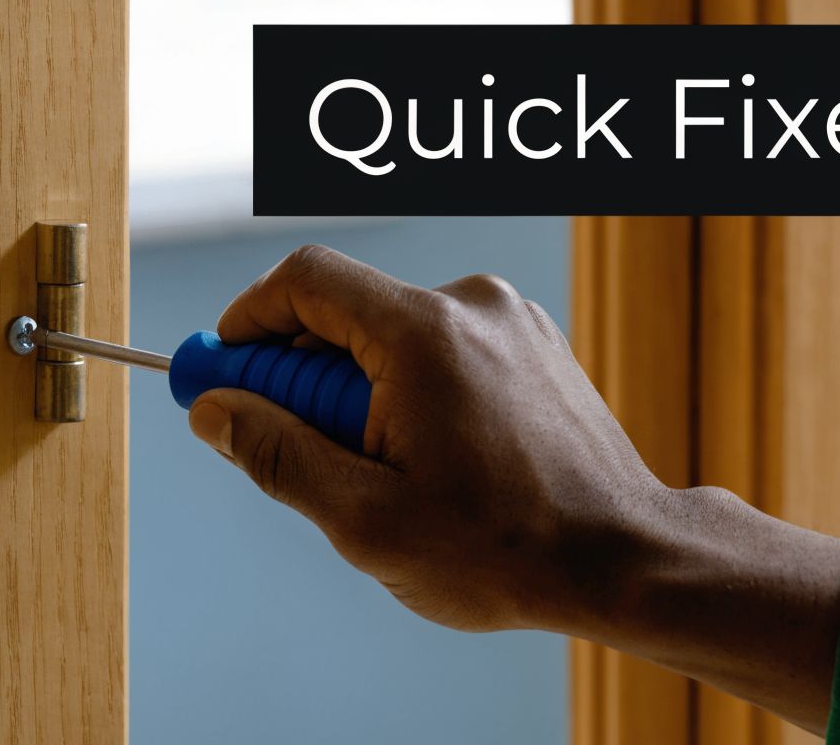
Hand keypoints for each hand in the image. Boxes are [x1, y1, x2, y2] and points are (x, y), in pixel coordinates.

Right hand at [185, 245, 665, 632]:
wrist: (625, 557)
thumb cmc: (504, 549)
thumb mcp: (365, 519)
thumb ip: (278, 455)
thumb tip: (214, 410)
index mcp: (423, 333)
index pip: (305, 281)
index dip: (248, 321)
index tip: (223, 369)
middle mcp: (470, 305)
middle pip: (347, 312)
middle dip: (302, 377)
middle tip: (286, 443)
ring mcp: (509, 322)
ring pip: (393, 337)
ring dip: (360, 393)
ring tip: (379, 474)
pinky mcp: (531, 346)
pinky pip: (441, 351)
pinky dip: (410, 392)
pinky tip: (429, 461)